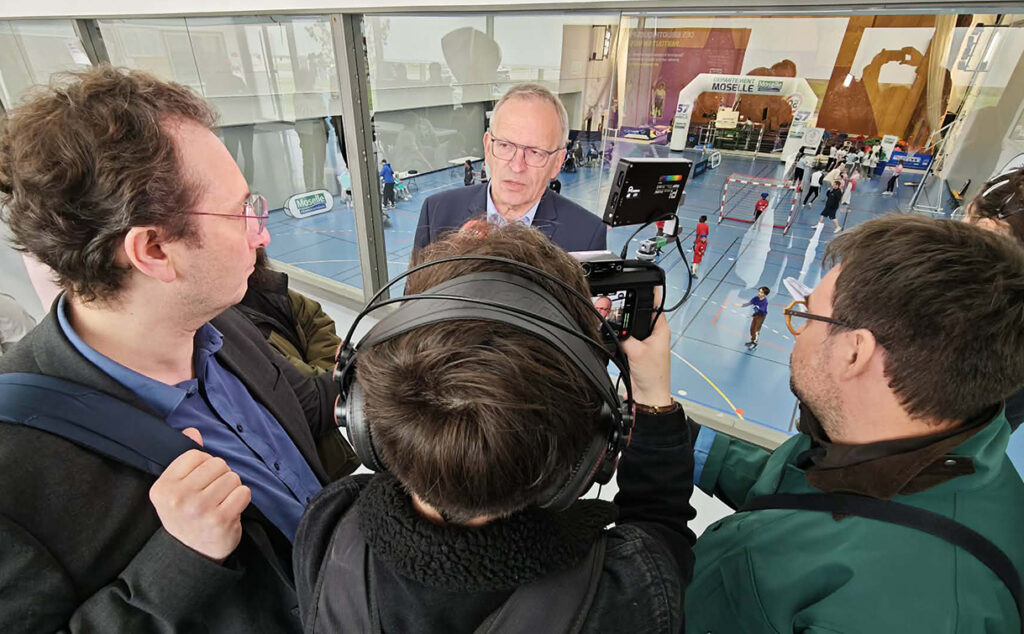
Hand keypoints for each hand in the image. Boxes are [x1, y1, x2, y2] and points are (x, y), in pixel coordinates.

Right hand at [149, 428, 250, 562]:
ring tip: (221, 502)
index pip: (196, 455)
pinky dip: (241, 499)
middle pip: (217, 464)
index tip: (199, 483)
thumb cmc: (186, 515)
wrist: (192, 553)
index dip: (204, 466)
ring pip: (232, 477)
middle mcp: (179, 498)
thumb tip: (193, 431)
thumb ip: (185, 460)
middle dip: (220, 476)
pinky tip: (230, 509)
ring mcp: (200, 509)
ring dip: (232, 488)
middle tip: (212, 494)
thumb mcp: (176, 488)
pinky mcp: (221, 520)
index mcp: (163, 487)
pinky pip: (244, 492)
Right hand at [620, 290, 671, 407]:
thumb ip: (625, 337)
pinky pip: (623, 337)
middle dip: (626, 309)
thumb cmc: (653, 377)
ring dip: (620, 324)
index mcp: (660, 329)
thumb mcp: (637, 352)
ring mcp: (643, 341)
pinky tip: (610, 336)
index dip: (649, 292)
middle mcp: (653, 333)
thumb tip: (616, 328)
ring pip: (629, 325)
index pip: (656, 303)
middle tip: (613, 304)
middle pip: (638, 312)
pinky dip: (616, 337)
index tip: (642, 281)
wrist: (647, 396)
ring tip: (609, 320)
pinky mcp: (634, 350)